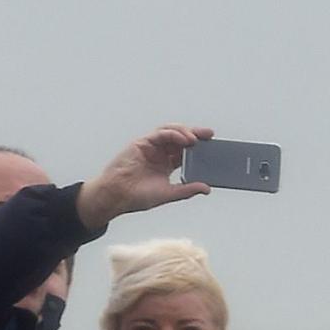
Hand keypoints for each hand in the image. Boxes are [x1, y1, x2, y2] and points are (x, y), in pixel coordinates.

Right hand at [77, 125, 215, 234]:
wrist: (116, 196)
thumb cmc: (137, 197)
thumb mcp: (168, 193)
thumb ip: (187, 190)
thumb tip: (207, 188)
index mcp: (165, 165)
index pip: (186, 152)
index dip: (199, 148)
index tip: (213, 147)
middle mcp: (159, 153)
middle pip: (181, 139)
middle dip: (196, 135)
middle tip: (210, 136)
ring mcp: (151, 147)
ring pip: (172, 132)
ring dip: (185, 132)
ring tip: (197, 139)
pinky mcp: (142, 142)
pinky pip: (161, 133)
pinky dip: (173, 134)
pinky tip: (183, 139)